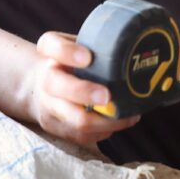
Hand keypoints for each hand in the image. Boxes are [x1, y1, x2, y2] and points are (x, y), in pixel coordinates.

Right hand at [25, 31, 139, 145]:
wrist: (41, 89)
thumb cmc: (72, 64)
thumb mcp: (80, 47)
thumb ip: (99, 44)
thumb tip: (139, 43)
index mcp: (50, 52)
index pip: (49, 45)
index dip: (67, 51)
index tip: (88, 57)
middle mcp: (46, 78)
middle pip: (54, 84)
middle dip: (83, 92)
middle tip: (107, 95)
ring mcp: (50, 106)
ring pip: (74, 118)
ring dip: (104, 120)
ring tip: (129, 114)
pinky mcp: (59, 128)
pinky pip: (84, 135)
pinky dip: (106, 130)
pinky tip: (122, 121)